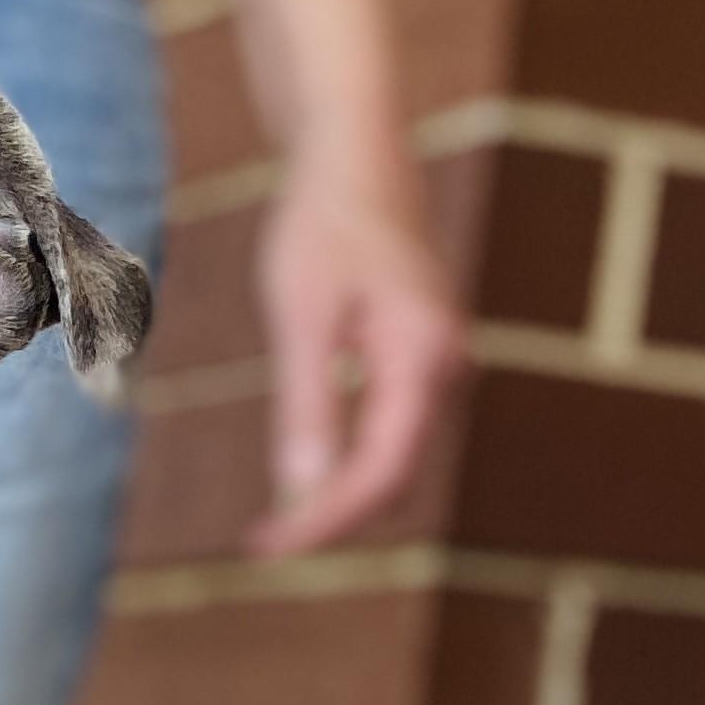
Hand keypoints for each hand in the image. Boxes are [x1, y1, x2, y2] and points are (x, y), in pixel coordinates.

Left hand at [248, 157, 463, 555]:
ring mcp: (438, 364)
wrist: (355, 156)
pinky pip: (389, 435)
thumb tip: (302, 489)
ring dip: (338, 497)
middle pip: (393, 478)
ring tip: (274, 524)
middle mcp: (444, 366)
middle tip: (260, 543)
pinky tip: (301, 477)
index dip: (325, 520)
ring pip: (393, 461)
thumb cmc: (323, 223)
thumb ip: (307, 402)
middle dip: (331, 518)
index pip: (380, 471)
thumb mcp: (302, 315)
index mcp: (422, 355)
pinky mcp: (419, 360)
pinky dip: (346, 465)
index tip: (268, 548)